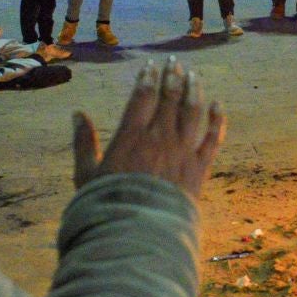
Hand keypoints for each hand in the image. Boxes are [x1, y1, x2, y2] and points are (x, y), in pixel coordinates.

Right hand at [72, 59, 225, 197]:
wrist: (138, 234)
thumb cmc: (107, 206)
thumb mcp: (85, 175)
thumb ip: (82, 143)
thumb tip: (77, 114)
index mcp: (131, 136)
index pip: (142, 96)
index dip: (147, 78)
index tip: (151, 65)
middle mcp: (159, 137)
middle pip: (169, 98)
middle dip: (173, 77)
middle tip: (175, 62)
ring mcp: (182, 151)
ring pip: (192, 112)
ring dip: (194, 90)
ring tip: (194, 76)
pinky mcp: (199, 168)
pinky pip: (212, 139)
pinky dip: (217, 120)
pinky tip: (218, 105)